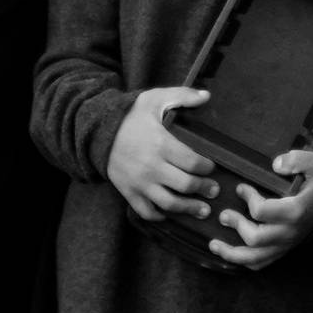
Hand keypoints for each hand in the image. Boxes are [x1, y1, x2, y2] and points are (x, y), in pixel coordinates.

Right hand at [107, 87, 217, 222]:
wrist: (98, 132)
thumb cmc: (131, 115)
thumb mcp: (155, 99)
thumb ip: (182, 95)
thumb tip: (206, 96)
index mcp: (161, 144)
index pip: (192, 162)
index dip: (206, 167)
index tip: (212, 167)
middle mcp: (152, 167)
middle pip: (184, 185)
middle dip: (203, 189)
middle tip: (214, 191)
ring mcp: (139, 183)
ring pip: (168, 203)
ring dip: (188, 208)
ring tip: (203, 210)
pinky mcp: (128, 192)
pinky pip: (146, 211)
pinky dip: (159, 216)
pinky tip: (170, 214)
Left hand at [209, 150, 312, 270]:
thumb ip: (299, 160)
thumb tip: (276, 164)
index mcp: (295, 211)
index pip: (263, 211)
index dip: (248, 198)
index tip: (240, 187)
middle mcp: (288, 233)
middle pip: (255, 238)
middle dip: (235, 225)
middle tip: (223, 214)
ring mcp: (284, 245)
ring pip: (254, 259)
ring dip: (231, 253)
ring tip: (213, 244)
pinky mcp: (282, 251)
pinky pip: (260, 264)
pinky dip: (243, 261)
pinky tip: (230, 254)